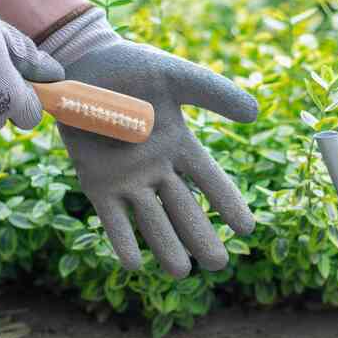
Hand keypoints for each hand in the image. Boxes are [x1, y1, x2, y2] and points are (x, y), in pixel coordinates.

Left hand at [40, 8, 257, 277]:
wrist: (82, 64)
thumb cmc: (131, 68)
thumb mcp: (177, 77)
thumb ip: (214, 93)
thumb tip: (255, 113)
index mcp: (180, 146)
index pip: (210, 181)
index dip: (228, 204)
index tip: (247, 230)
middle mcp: (156, 169)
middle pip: (184, 209)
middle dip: (200, 237)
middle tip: (218, 265)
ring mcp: (126, 178)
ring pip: (151, 219)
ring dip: (165, 245)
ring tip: (181, 273)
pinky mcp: (96, 181)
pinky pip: (112, 216)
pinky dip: (122, 239)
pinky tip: (133, 264)